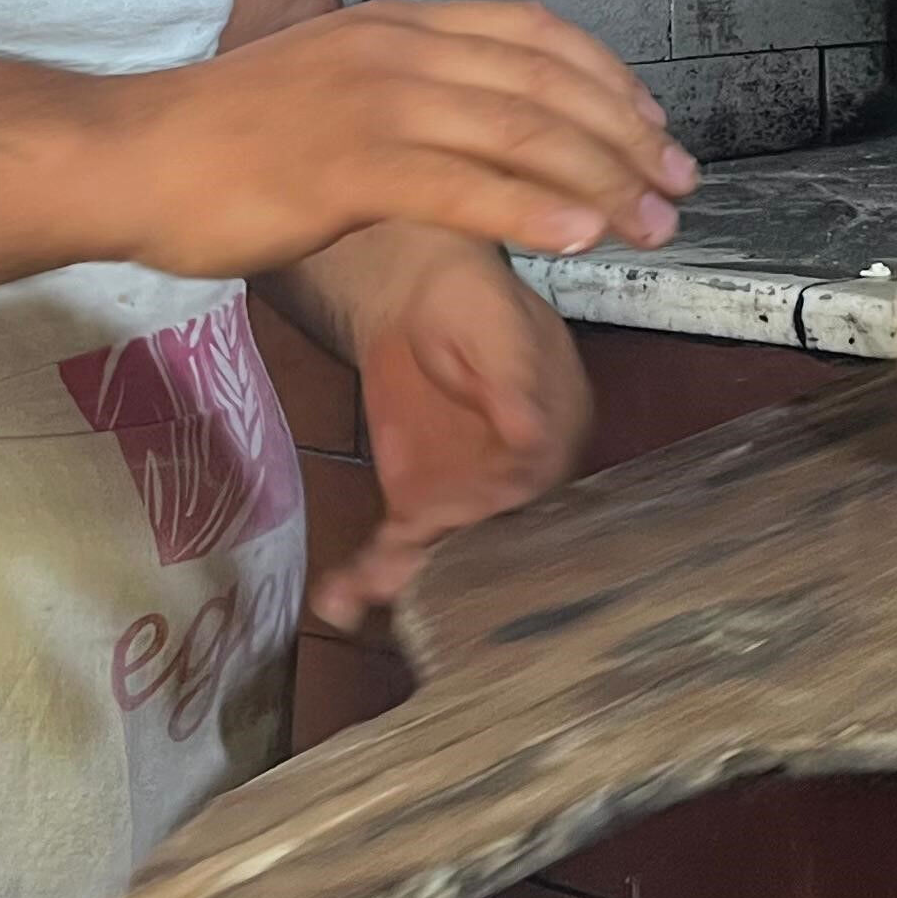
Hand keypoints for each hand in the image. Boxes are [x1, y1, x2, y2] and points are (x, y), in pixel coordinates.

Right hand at [95, 0, 692, 282]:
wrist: (124, 153)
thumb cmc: (218, 137)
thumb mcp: (330, 88)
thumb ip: (408, 97)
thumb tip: (480, 131)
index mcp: (396, 26)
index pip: (534, 35)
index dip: (607, 80)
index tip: (652, 127)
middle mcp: (396, 51)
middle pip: (545, 84)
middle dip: (625, 138)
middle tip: (675, 186)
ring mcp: (372, 105)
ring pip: (519, 134)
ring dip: (600, 180)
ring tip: (649, 221)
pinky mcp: (346, 168)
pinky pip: (462, 188)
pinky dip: (531, 211)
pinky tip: (577, 238)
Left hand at [306, 233, 591, 632]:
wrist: (410, 297)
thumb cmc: (466, 298)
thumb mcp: (494, 322)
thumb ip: (512, 376)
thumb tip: (531, 433)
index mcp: (557, 427)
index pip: (540, 476)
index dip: (504, 499)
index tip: (467, 513)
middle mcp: (518, 474)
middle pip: (494, 530)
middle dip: (449, 562)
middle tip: (401, 572)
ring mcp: (467, 494)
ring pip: (445, 549)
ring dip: (402, 578)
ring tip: (357, 593)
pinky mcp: (420, 502)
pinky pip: (401, 546)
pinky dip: (369, 574)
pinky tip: (340, 600)